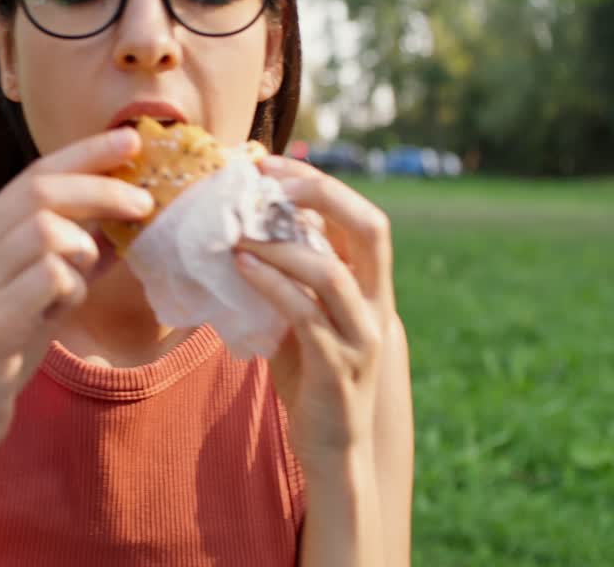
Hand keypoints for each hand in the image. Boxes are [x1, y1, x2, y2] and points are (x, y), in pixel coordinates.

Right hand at [0, 129, 153, 460]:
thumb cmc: (1, 350)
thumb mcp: (41, 294)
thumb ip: (74, 256)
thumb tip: (124, 223)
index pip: (35, 173)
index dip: (86, 152)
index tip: (132, 138)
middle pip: (42, 192)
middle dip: (101, 188)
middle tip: (144, 201)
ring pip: (47, 232)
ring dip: (84, 249)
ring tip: (82, 278)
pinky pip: (51, 279)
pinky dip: (73, 288)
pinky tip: (61, 310)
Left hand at [234, 156, 397, 465]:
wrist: (333, 450)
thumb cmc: (312, 378)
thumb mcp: (305, 319)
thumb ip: (291, 281)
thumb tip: (243, 233)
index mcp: (372, 287)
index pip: (362, 217)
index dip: (320, 183)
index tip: (268, 163)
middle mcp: (376, 304)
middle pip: (371, 228)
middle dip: (321, 193)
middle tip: (267, 180)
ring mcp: (360, 334)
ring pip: (330, 271)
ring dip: (281, 243)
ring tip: (237, 229)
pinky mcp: (335, 363)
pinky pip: (303, 313)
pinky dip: (270, 283)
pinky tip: (241, 265)